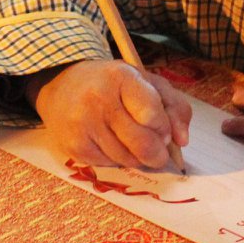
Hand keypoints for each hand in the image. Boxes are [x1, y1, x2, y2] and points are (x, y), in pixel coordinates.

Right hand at [29, 60, 191, 170]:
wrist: (61, 86)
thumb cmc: (111, 85)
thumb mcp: (146, 82)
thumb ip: (174, 106)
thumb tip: (182, 141)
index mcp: (121, 77)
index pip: (152, 114)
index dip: (164, 128)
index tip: (163, 130)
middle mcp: (98, 99)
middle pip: (143, 144)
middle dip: (157, 154)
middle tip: (157, 152)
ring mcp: (83, 124)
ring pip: (127, 159)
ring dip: (136, 157)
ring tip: (130, 142)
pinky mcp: (73, 146)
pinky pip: (108, 165)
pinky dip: (116, 160)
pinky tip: (110, 144)